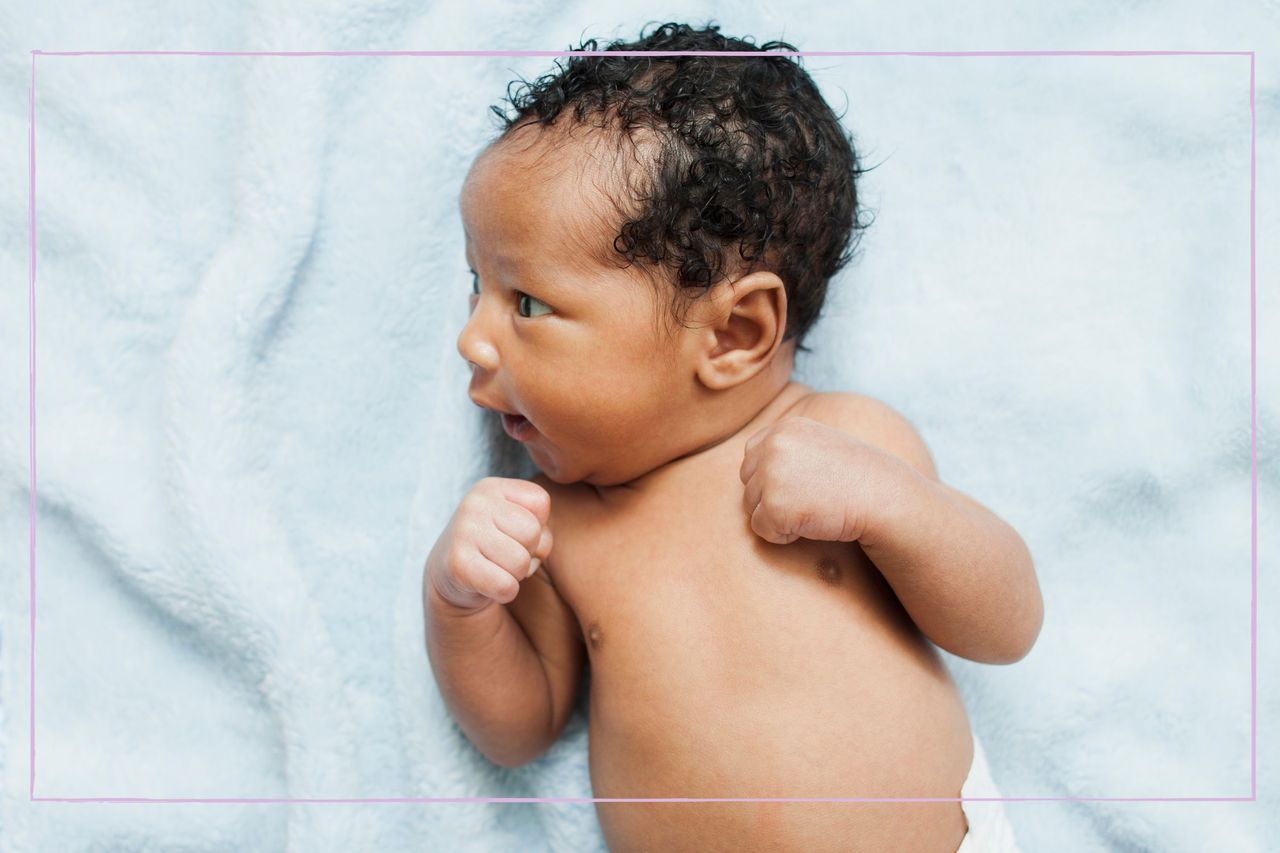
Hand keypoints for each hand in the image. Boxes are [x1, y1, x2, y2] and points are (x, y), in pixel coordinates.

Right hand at [426, 477, 552, 612]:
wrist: (450, 577)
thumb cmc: (496, 546)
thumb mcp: (516, 522)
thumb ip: (539, 523)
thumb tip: (539, 545)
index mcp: (491, 487)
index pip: (540, 502)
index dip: (538, 526)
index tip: (516, 534)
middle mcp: (474, 504)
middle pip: (532, 532)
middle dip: (528, 552)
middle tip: (506, 556)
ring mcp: (462, 533)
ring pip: (521, 562)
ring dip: (516, 574)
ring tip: (497, 568)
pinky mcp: (457, 565)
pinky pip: (506, 586)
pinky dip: (505, 592)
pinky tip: (488, 584)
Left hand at [739, 416, 892, 544]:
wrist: (883, 498)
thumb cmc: (856, 478)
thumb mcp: (820, 446)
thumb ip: (787, 450)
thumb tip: (751, 469)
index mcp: (785, 428)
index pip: (752, 457)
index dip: (773, 478)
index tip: (804, 484)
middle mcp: (773, 445)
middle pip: (748, 483)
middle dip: (771, 497)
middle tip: (811, 499)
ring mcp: (771, 474)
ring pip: (752, 507)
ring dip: (778, 516)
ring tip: (814, 508)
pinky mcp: (773, 505)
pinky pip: (761, 529)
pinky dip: (782, 535)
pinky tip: (812, 523)